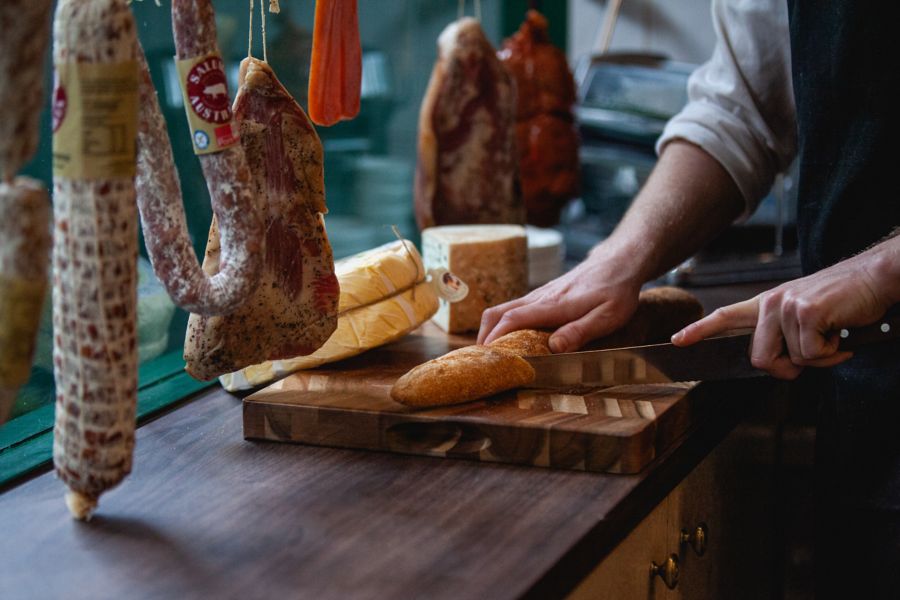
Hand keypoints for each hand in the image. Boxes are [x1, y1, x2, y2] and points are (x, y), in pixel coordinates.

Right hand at [477, 249, 641, 352]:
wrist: (618, 262)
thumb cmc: (616, 291)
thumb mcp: (608, 317)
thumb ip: (580, 332)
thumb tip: (553, 348)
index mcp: (553, 306)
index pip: (512, 320)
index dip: (496, 338)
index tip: (486, 357)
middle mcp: (540, 298)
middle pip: (498, 313)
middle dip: (485, 336)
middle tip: (482, 360)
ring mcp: (539, 295)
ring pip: (503, 309)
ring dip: (492, 329)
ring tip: (492, 353)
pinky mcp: (543, 294)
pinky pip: (514, 308)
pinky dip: (503, 323)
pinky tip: (510, 338)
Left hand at [671, 249, 897, 378]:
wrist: (875, 278)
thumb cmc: (844, 302)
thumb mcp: (805, 316)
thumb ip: (784, 336)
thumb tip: (775, 364)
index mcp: (767, 304)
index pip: (725, 316)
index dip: (700, 330)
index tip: (677, 340)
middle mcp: (771, 303)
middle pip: (759, 359)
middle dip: (787, 369)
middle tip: (815, 356)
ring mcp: (786, 306)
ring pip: (790, 360)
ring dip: (818, 359)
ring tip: (833, 336)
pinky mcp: (805, 312)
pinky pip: (811, 355)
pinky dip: (832, 353)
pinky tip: (841, 333)